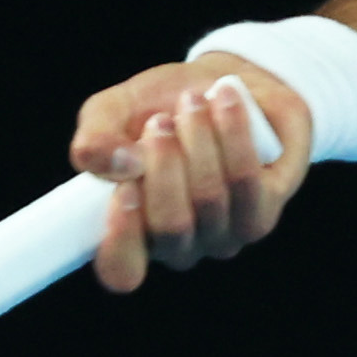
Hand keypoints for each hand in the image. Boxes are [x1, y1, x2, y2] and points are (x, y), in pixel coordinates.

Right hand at [67, 61, 315, 290]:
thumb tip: (109, 163)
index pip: (121, 270)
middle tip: (160, 121)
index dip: (121, 239)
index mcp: (132, 233)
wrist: (227, 86)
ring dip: (199, 140)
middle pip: (171, 226)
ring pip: (210, 198)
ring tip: (193, 101)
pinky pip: (246, 180)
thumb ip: (94, 138)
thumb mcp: (115, 110)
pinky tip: (225, 102)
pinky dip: (233, 134)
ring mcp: (223, 236)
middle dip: (165, 165)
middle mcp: (178, 245)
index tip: (124, 190)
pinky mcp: (262, 215)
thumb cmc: (162, 106)